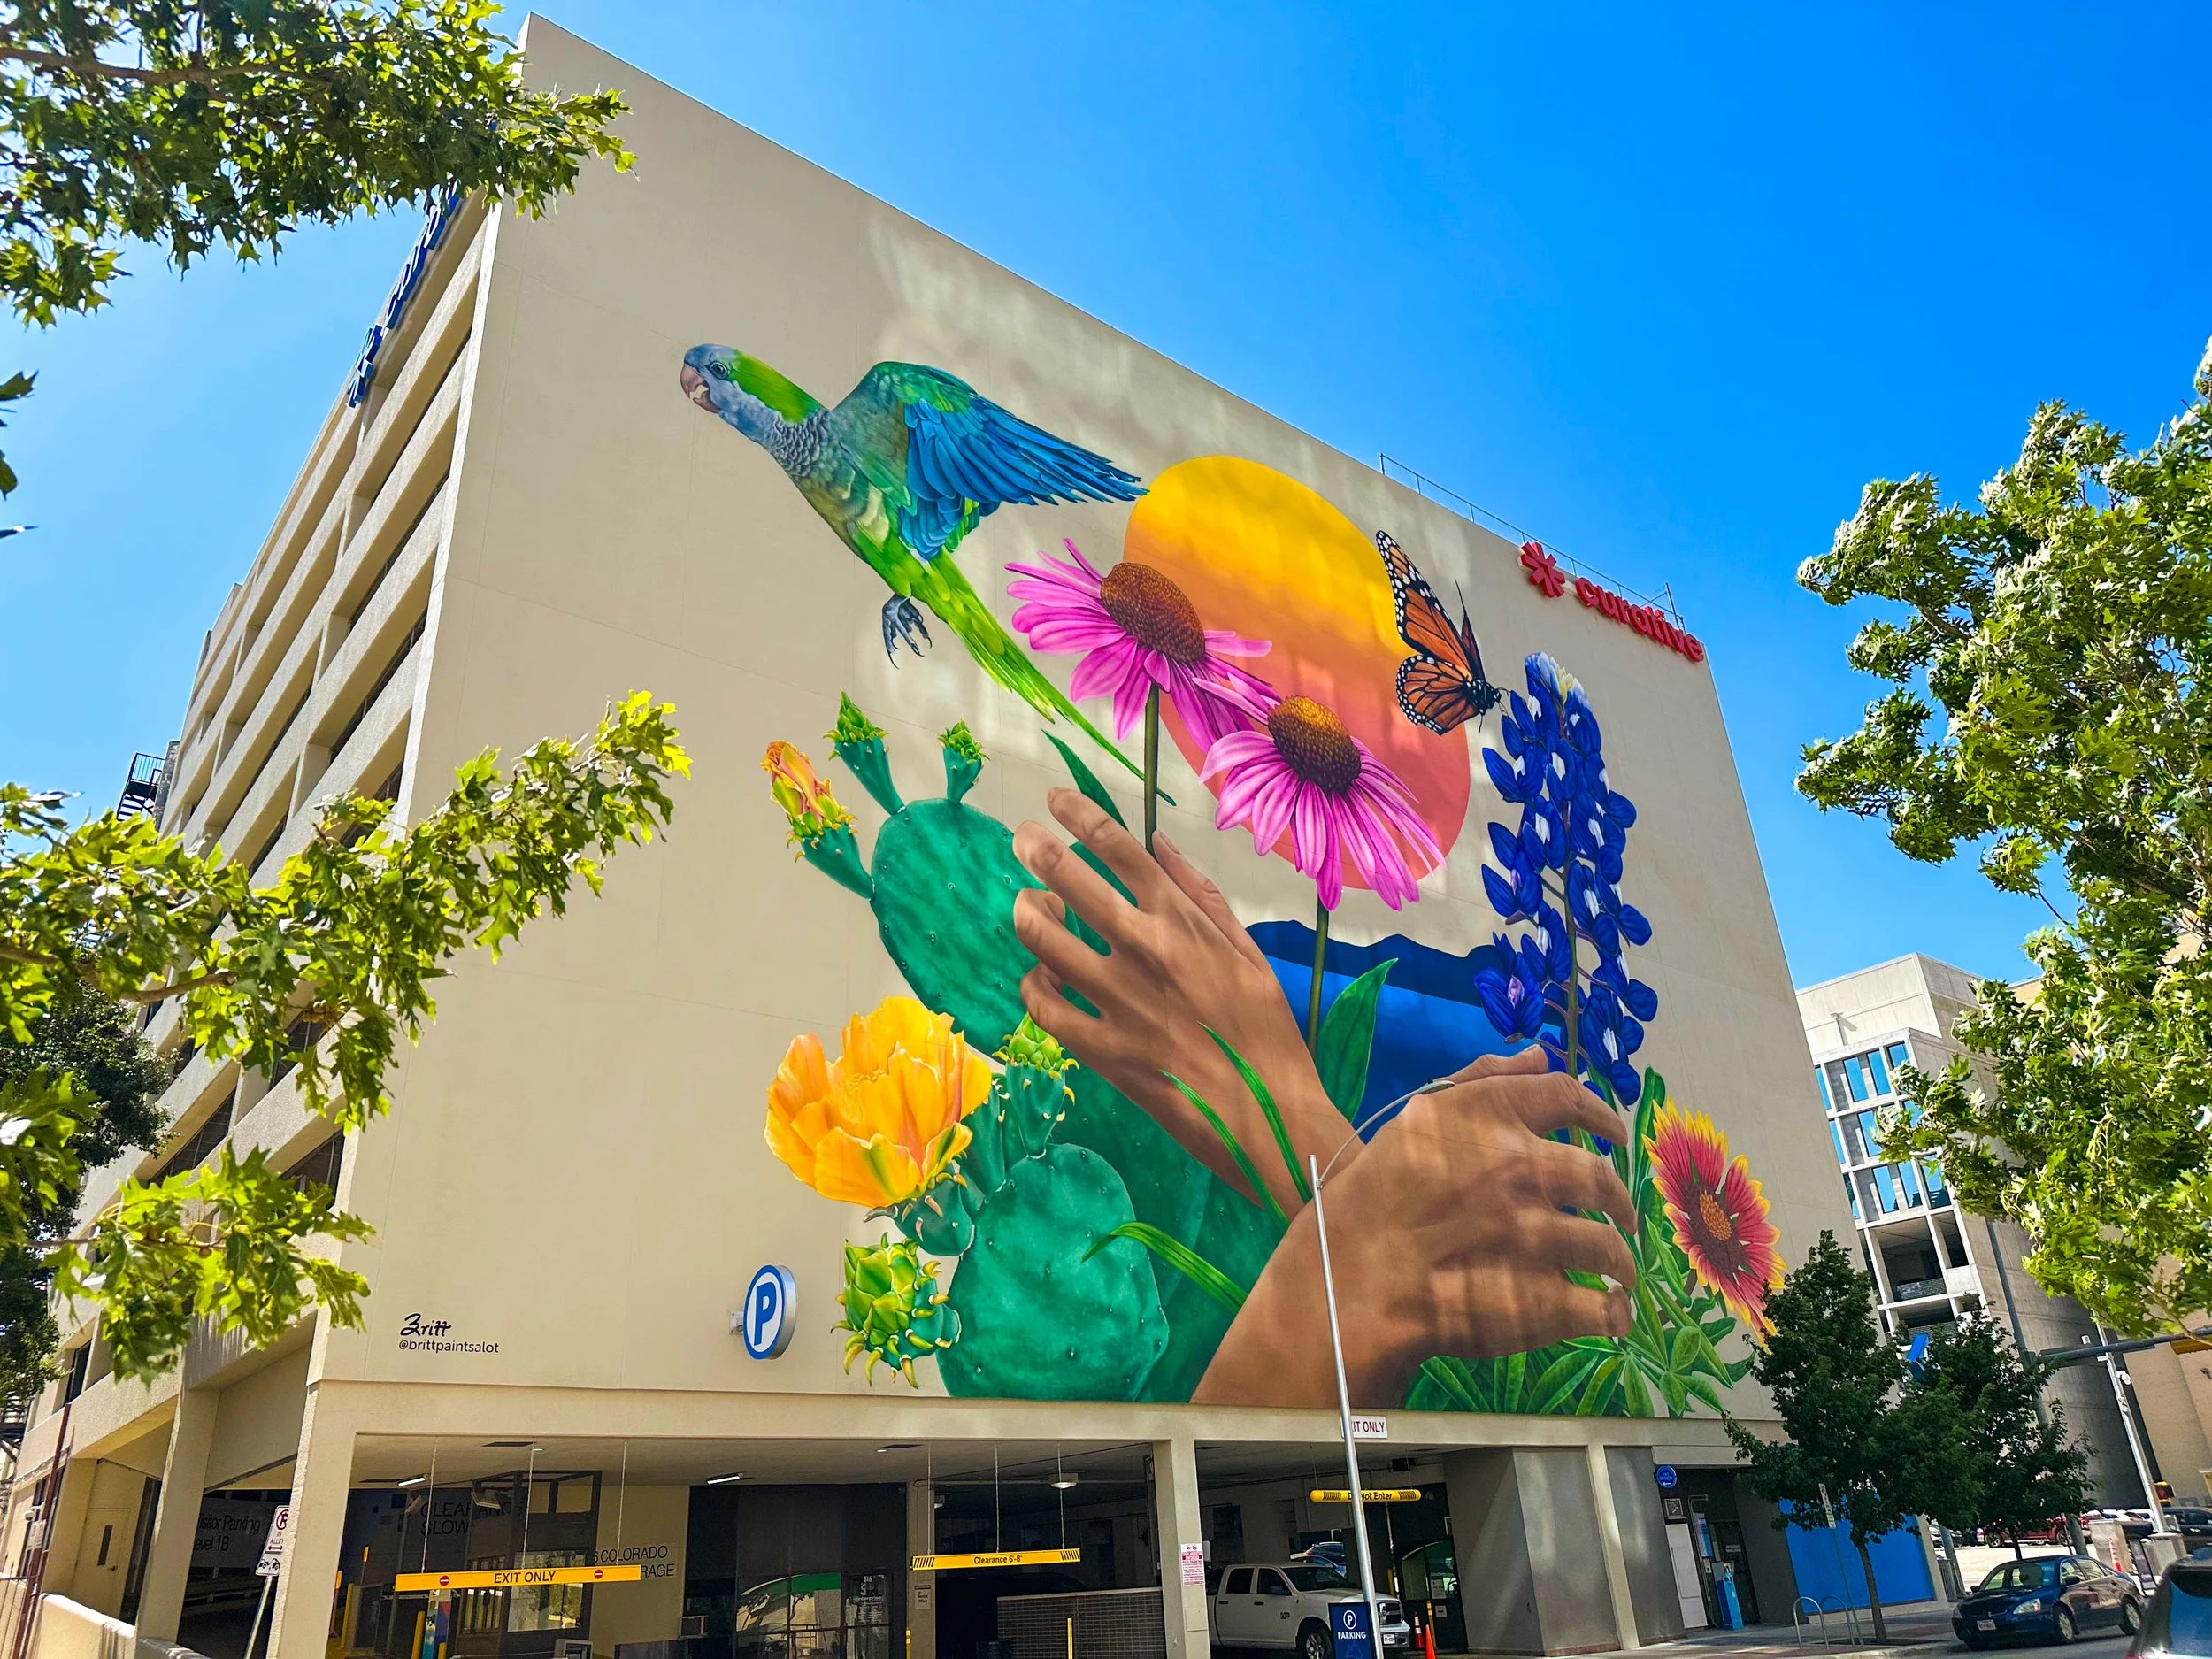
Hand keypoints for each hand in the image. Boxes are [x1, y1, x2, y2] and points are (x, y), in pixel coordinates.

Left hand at [1011, 787, 1348, 1215]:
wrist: (1268, 1116)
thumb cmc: (1267, 1032)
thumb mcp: (1249, 952)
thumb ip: (1202, 895)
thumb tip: (1160, 844)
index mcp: (1182, 919)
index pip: (1118, 847)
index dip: (1079, 814)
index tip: (1056, 800)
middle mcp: (1143, 948)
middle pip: (1070, 879)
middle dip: (1036, 850)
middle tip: (1022, 839)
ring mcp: (1117, 998)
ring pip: (1045, 939)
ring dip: (1028, 915)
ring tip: (1026, 908)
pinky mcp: (1100, 1048)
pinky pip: (1044, 1006)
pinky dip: (1033, 985)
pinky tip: (1039, 977)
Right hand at [1192, 1046, 1636, 1407]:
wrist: (1340, 1288)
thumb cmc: (1364, 1203)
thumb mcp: (1412, 1123)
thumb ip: (1478, 1083)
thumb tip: (1538, 1054)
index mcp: (1484, 1116)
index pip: (1567, 1096)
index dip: (1600, 1115)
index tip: (1613, 1135)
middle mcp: (1517, 1166)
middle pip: (1599, 1177)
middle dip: (1619, 1200)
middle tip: (1622, 1216)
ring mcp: (1532, 1236)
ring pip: (1607, 1247)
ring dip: (1619, 1262)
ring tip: (1617, 1275)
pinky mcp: (1539, 1301)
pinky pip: (1600, 1308)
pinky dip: (1612, 1315)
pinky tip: (1610, 1316)